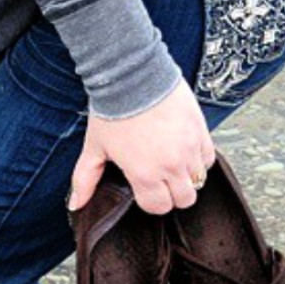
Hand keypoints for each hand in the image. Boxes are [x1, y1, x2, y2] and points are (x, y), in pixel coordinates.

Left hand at [68, 79, 216, 214]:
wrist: (133, 76)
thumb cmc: (113, 110)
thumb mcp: (94, 148)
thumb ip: (85, 179)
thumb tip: (75, 203)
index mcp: (145, 173)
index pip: (159, 207)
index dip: (150, 201)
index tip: (143, 190)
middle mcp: (172, 165)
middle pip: (184, 199)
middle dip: (171, 194)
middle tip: (158, 179)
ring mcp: (190, 149)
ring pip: (199, 180)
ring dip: (185, 176)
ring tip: (168, 162)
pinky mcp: (202, 131)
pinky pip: (209, 158)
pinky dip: (197, 159)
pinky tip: (181, 150)